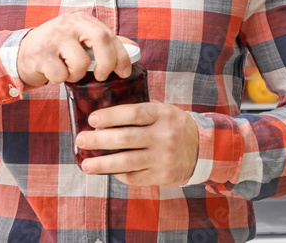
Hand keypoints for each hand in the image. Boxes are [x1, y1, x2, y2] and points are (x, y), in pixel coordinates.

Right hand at [17, 12, 134, 87]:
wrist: (22, 52)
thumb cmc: (58, 49)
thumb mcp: (81, 41)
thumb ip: (106, 43)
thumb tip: (134, 48)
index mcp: (82, 19)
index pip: (109, 35)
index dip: (122, 56)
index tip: (124, 72)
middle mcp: (69, 23)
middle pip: (101, 40)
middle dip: (107, 63)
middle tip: (102, 76)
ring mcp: (54, 36)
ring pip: (80, 63)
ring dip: (76, 75)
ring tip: (67, 70)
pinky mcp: (40, 53)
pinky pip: (61, 75)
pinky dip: (60, 79)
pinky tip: (53, 72)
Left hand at [76, 101, 198, 185]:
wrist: (204, 150)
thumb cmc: (175, 126)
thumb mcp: (164, 110)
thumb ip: (141, 110)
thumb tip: (106, 113)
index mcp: (163, 115)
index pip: (132, 114)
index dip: (110, 116)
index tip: (92, 119)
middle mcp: (164, 136)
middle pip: (125, 138)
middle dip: (98, 140)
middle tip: (81, 140)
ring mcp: (163, 158)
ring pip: (126, 162)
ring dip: (102, 163)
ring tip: (86, 164)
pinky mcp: (162, 176)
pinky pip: (134, 177)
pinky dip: (119, 174)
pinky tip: (109, 171)